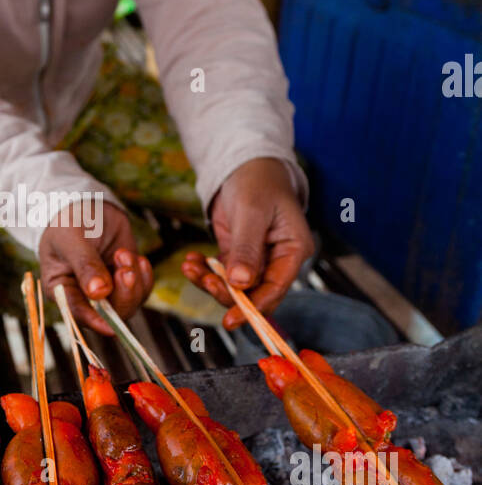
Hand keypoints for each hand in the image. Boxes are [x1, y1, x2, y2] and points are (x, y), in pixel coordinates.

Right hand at [38, 201, 153, 336]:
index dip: (96, 321)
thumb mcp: (72, 239)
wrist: (87, 204)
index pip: (78, 314)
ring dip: (133, 282)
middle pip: (109, 314)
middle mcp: (84, 296)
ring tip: (124, 254)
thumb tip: (99, 293)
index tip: (111, 324)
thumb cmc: (69, 220)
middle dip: (122, 294)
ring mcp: (107, 290)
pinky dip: (143, 277)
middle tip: (125, 267)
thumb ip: (85, 265)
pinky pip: (140, 291)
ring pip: (128, 304)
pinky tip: (137, 259)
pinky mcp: (124, 281)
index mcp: (62, 291)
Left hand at [182, 158, 312, 330]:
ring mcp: (257, 260)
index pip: (276, 288)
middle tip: (204, 280)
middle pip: (254, 293)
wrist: (245, 165)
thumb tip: (240, 283)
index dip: (253, 307)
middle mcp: (278, 260)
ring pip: (234, 287)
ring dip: (210, 282)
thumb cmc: (258, 182)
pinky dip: (204, 271)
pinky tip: (191, 261)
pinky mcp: (238, 256)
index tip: (230, 319)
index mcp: (294, 250)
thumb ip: (247, 248)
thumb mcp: (252, 212)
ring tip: (191, 267)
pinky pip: (221, 274)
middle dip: (226, 293)